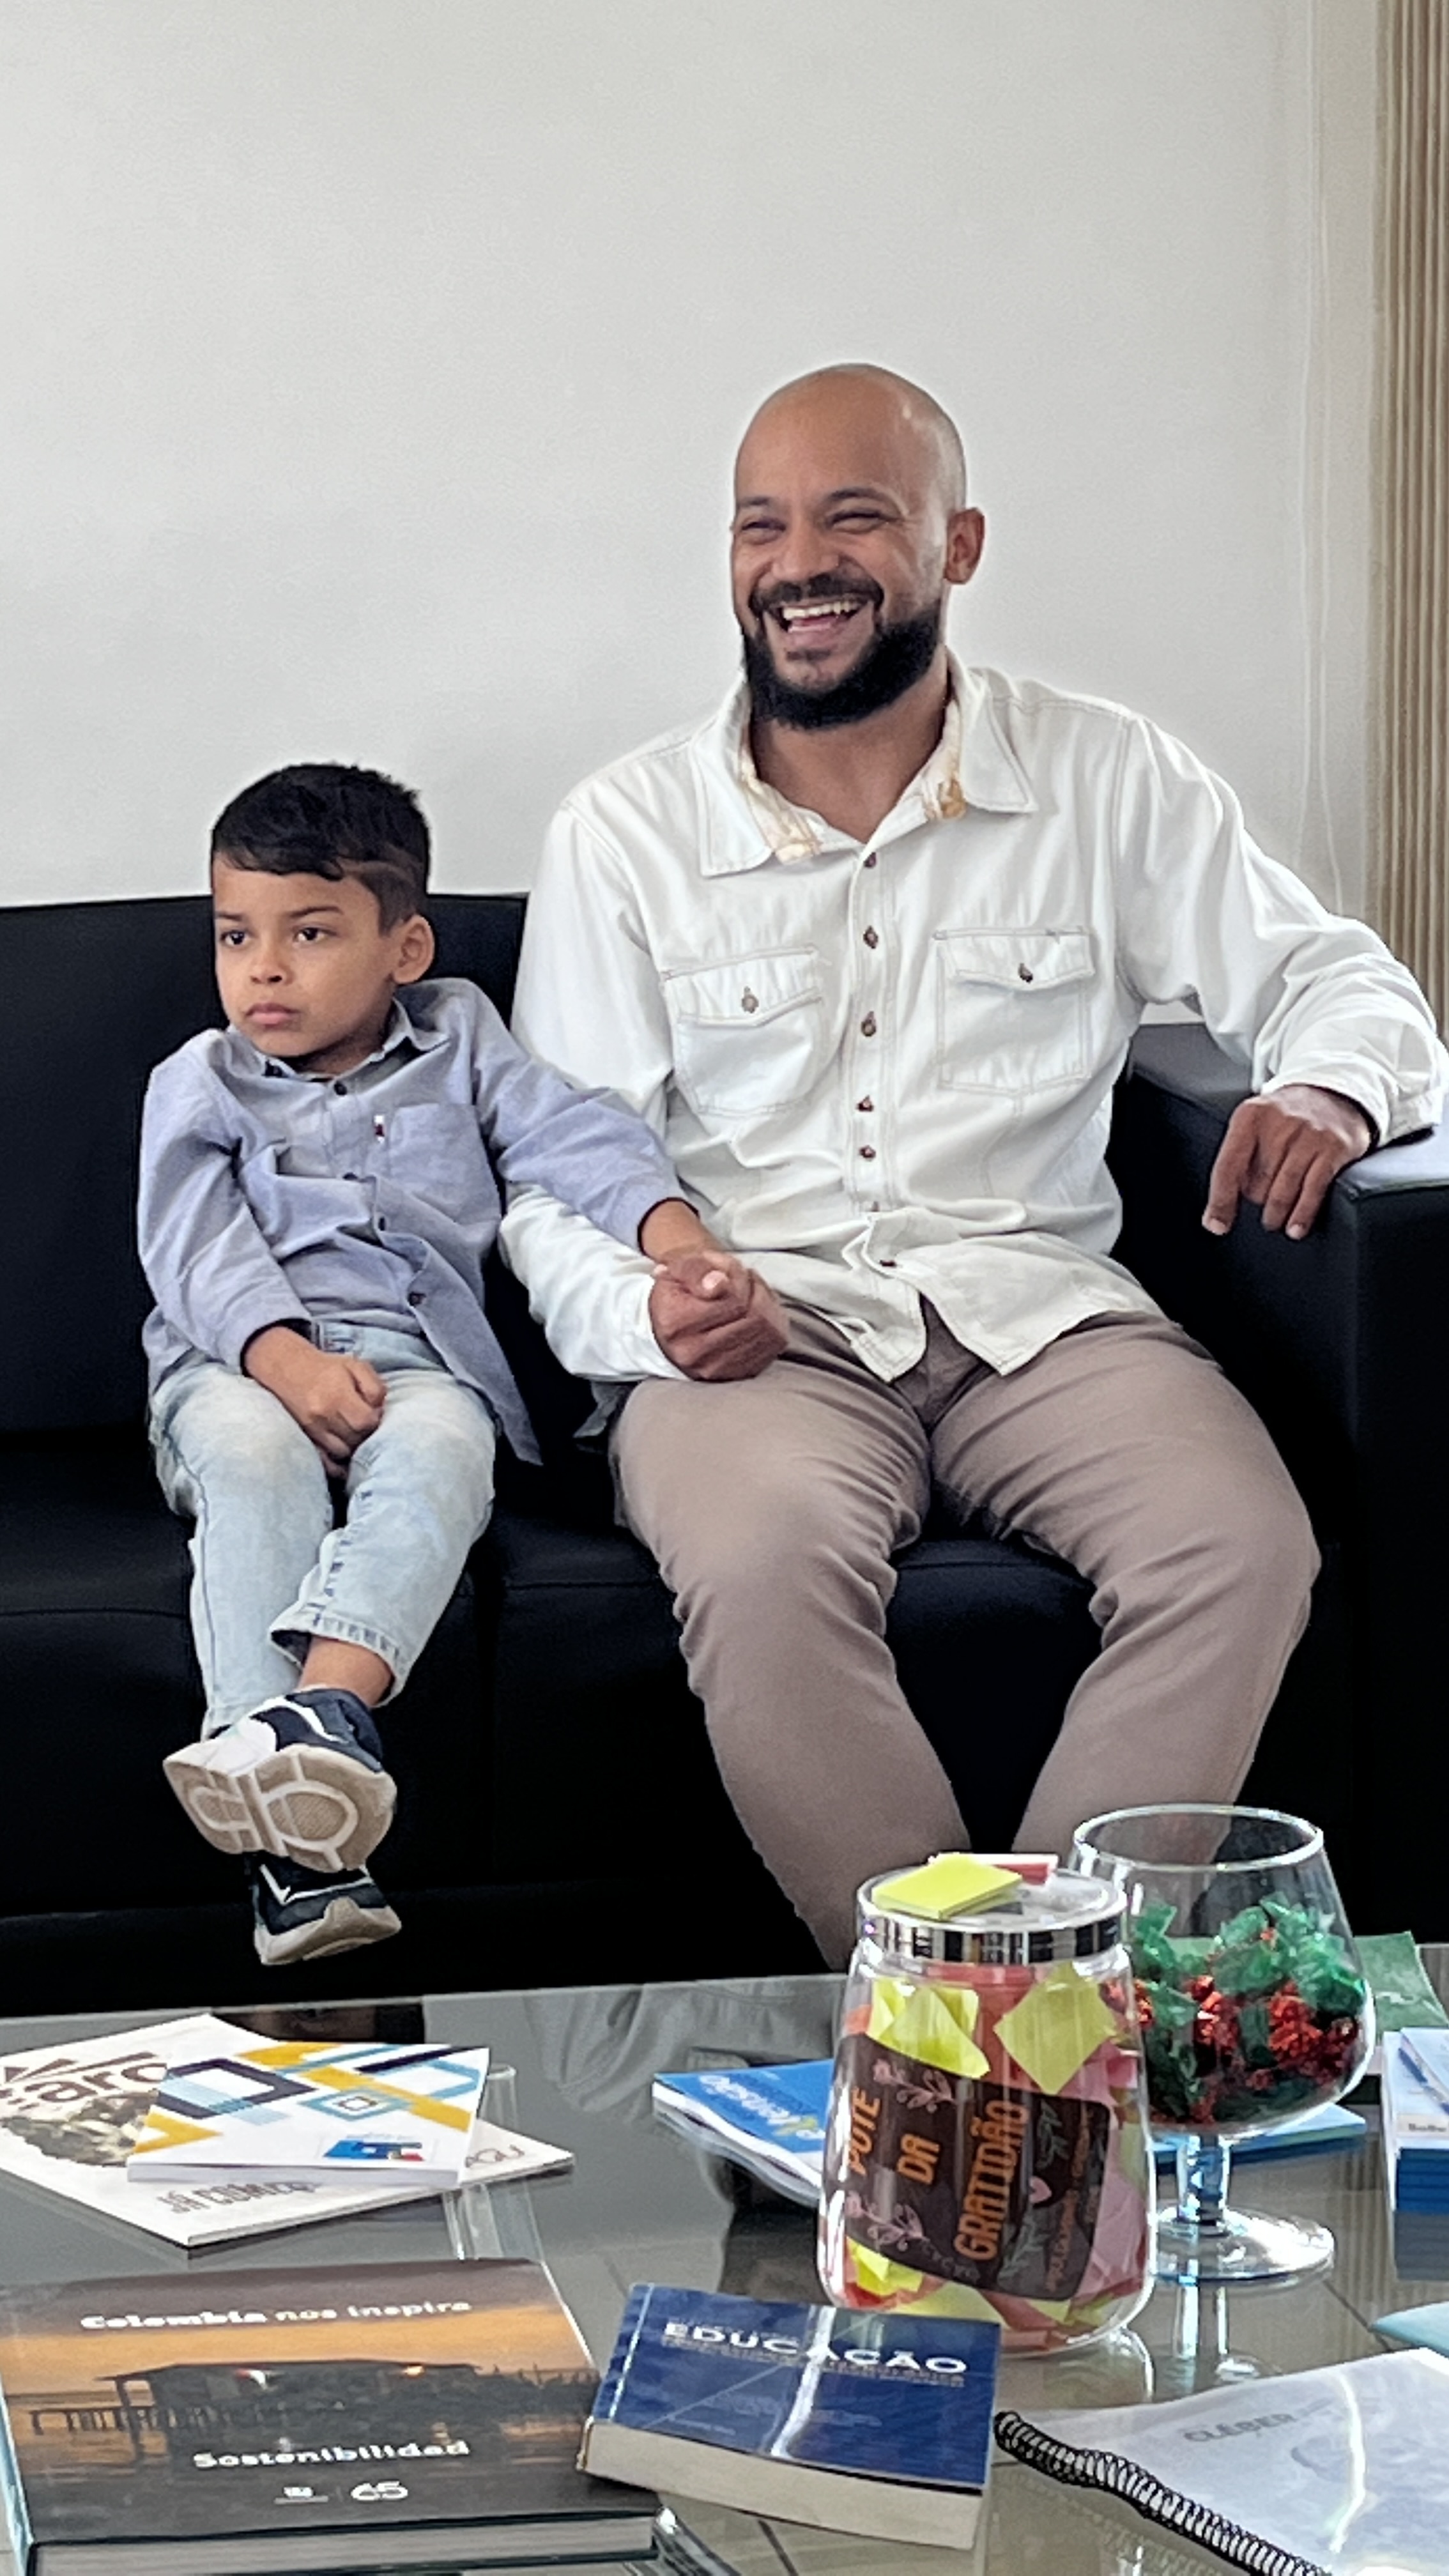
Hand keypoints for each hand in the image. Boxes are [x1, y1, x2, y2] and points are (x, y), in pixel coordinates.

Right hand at [242, 1326, 385, 1469]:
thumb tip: (380, 1411)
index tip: (372, 1413)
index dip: (375, 1420)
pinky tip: (343, 1453)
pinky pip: (325, 1460)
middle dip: (365, 1433)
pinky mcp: (305, 1437)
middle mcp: (322, 1414)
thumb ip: (374, 1387)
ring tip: (353, 1434)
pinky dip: (337, 1461)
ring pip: (343, 1452)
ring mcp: (312, 1429)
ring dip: (352, 1446)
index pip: (366, 1421)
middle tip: (364, 1424)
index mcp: (337, 1394)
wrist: (286, 1368)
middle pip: (356, 1438)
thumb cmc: (326, 1368)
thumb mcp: (355, 1366)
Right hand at [648, 1248, 788, 1379]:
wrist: (676, 1315)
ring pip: (768, 1330)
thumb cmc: (684, 1286)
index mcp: (673, 1322)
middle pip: (754, 1316)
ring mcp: (715, 1367)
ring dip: (766, 1304)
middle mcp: (691, 1353)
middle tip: (742, 1280)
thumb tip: (717, 1284)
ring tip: (749, 1294)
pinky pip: (773, 1343)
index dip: (740, 1279)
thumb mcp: (681, 1265)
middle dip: (755, 1291)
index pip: (734, 1300)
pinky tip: (757, 1312)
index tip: (728, 1273)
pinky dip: (773, 1322)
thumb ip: (696, 1270)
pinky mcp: (736, 1373)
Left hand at [1203, 1084, 1372, 1242]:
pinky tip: (1295, 1228)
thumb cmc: (1285, 1118)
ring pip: (1283, 1190)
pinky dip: (1302, 1214)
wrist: (1333, 1094)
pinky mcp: (1333, 1148)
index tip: (1216, 1225)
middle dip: (1256, 1199)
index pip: (1228, 1166)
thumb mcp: (1253, 1123)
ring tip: (1272, 1222)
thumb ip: (1237, 1158)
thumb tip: (1220, 1208)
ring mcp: (1308, 1135)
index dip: (1220, 1200)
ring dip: (1275, 1214)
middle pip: (1257, 1183)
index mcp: (1250, 1116)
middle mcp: (1279, 1123)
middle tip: (1260, 1202)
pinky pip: (1313, 1190)